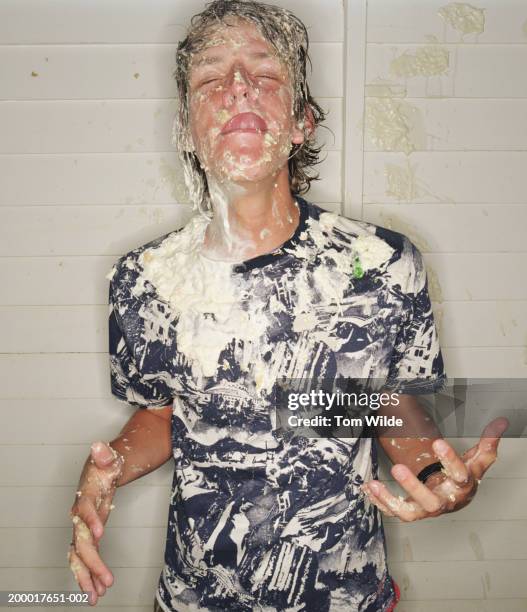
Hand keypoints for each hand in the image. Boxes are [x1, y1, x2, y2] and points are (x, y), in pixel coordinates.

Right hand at [68, 441, 123, 604]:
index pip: (84, 509)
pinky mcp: (91, 532)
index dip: (90, 520)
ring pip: (80, 554)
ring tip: (96, 596)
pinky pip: (88, 555)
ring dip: (87, 575)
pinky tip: (99, 587)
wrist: (103, 468)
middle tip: (105, 581)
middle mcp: (80, 513)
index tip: (100, 533)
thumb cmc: (107, 462)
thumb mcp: (110, 456)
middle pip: (81, 540)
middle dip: (92, 562)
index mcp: (85, 494)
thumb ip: (105, 454)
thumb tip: (99, 446)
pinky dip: (93, 571)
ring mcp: (84, 525)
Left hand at [361, 417, 508, 521]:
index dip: (450, 460)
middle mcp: (444, 502)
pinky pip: (395, 512)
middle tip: (397, 467)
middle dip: (413, 486)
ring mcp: (426, 509)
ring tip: (374, 484)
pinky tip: (367, 488)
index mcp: (462, 487)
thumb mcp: (477, 460)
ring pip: (409, 513)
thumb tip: (501, 422)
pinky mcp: (412, 511)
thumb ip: (488, 442)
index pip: (459, 475)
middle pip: (430, 501)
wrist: (457, 498)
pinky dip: (380, 502)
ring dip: (389, 500)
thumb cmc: (465, 477)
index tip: (438, 442)